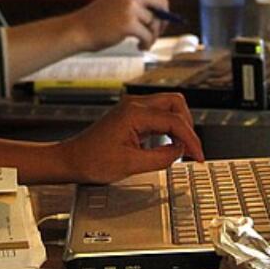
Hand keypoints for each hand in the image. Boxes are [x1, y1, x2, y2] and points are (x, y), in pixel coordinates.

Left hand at [59, 93, 202, 183]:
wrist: (71, 160)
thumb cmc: (91, 160)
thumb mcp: (131, 165)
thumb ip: (161, 158)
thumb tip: (179, 152)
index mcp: (134, 113)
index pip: (174, 121)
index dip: (191, 140)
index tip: (198, 156)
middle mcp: (134, 105)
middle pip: (176, 103)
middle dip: (188, 125)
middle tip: (192, 148)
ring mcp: (132, 108)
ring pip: (168, 107)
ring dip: (179, 125)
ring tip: (182, 148)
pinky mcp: (131, 116)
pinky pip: (158, 115)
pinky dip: (168, 128)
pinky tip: (169, 144)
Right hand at [75, 0, 170, 50]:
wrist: (78, 30)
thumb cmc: (98, 21)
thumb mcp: (118, 3)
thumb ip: (138, 5)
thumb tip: (165, 17)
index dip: (162, 8)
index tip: (160, 20)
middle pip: (162, 6)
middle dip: (163, 21)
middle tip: (157, 33)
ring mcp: (130, 8)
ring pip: (155, 24)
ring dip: (152, 36)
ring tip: (143, 43)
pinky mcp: (129, 24)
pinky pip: (148, 36)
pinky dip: (147, 44)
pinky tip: (139, 47)